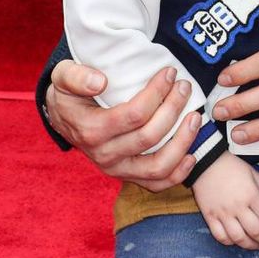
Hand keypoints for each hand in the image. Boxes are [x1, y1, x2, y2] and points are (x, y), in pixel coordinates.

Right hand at [45, 61, 199, 191]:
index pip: (134, 114)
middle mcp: (104, 155)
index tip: (170, 73)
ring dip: (182, 142)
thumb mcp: (63, 76)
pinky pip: (156, 184)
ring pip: (157, 166)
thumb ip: (75, 76)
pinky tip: (191, 155)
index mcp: (91, 130)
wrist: (64, 118)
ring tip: (195, 117)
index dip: (157, 92)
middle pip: (150, 137)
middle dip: (173, 109)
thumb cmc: (69, 93)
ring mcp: (116, 169)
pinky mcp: (126, 176)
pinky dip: (178, 174)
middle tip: (185, 87)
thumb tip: (99, 82)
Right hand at [190, 154, 258, 249]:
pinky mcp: (210, 217)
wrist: (207, 163)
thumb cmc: (232, 167)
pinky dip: (229, 242)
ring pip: (238, 238)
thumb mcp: (256, 174)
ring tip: (256, 245)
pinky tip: (236, 241)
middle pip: (255, 231)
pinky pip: (220, 236)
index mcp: (251, 195)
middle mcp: (238, 206)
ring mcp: (223, 213)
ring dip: (250, 245)